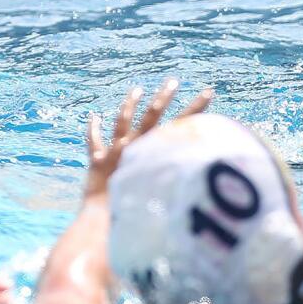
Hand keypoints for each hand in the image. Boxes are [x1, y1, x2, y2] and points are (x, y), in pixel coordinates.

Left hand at [81, 80, 212, 201]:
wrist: (105, 221)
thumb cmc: (140, 213)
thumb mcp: (167, 193)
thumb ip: (183, 180)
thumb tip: (209, 177)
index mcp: (154, 151)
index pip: (182, 124)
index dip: (198, 107)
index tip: (209, 91)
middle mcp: (135, 145)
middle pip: (152, 114)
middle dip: (164, 96)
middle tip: (173, 81)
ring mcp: (115, 151)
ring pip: (122, 120)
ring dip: (130, 104)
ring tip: (136, 90)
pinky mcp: (97, 162)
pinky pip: (94, 141)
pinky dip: (93, 128)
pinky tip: (94, 117)